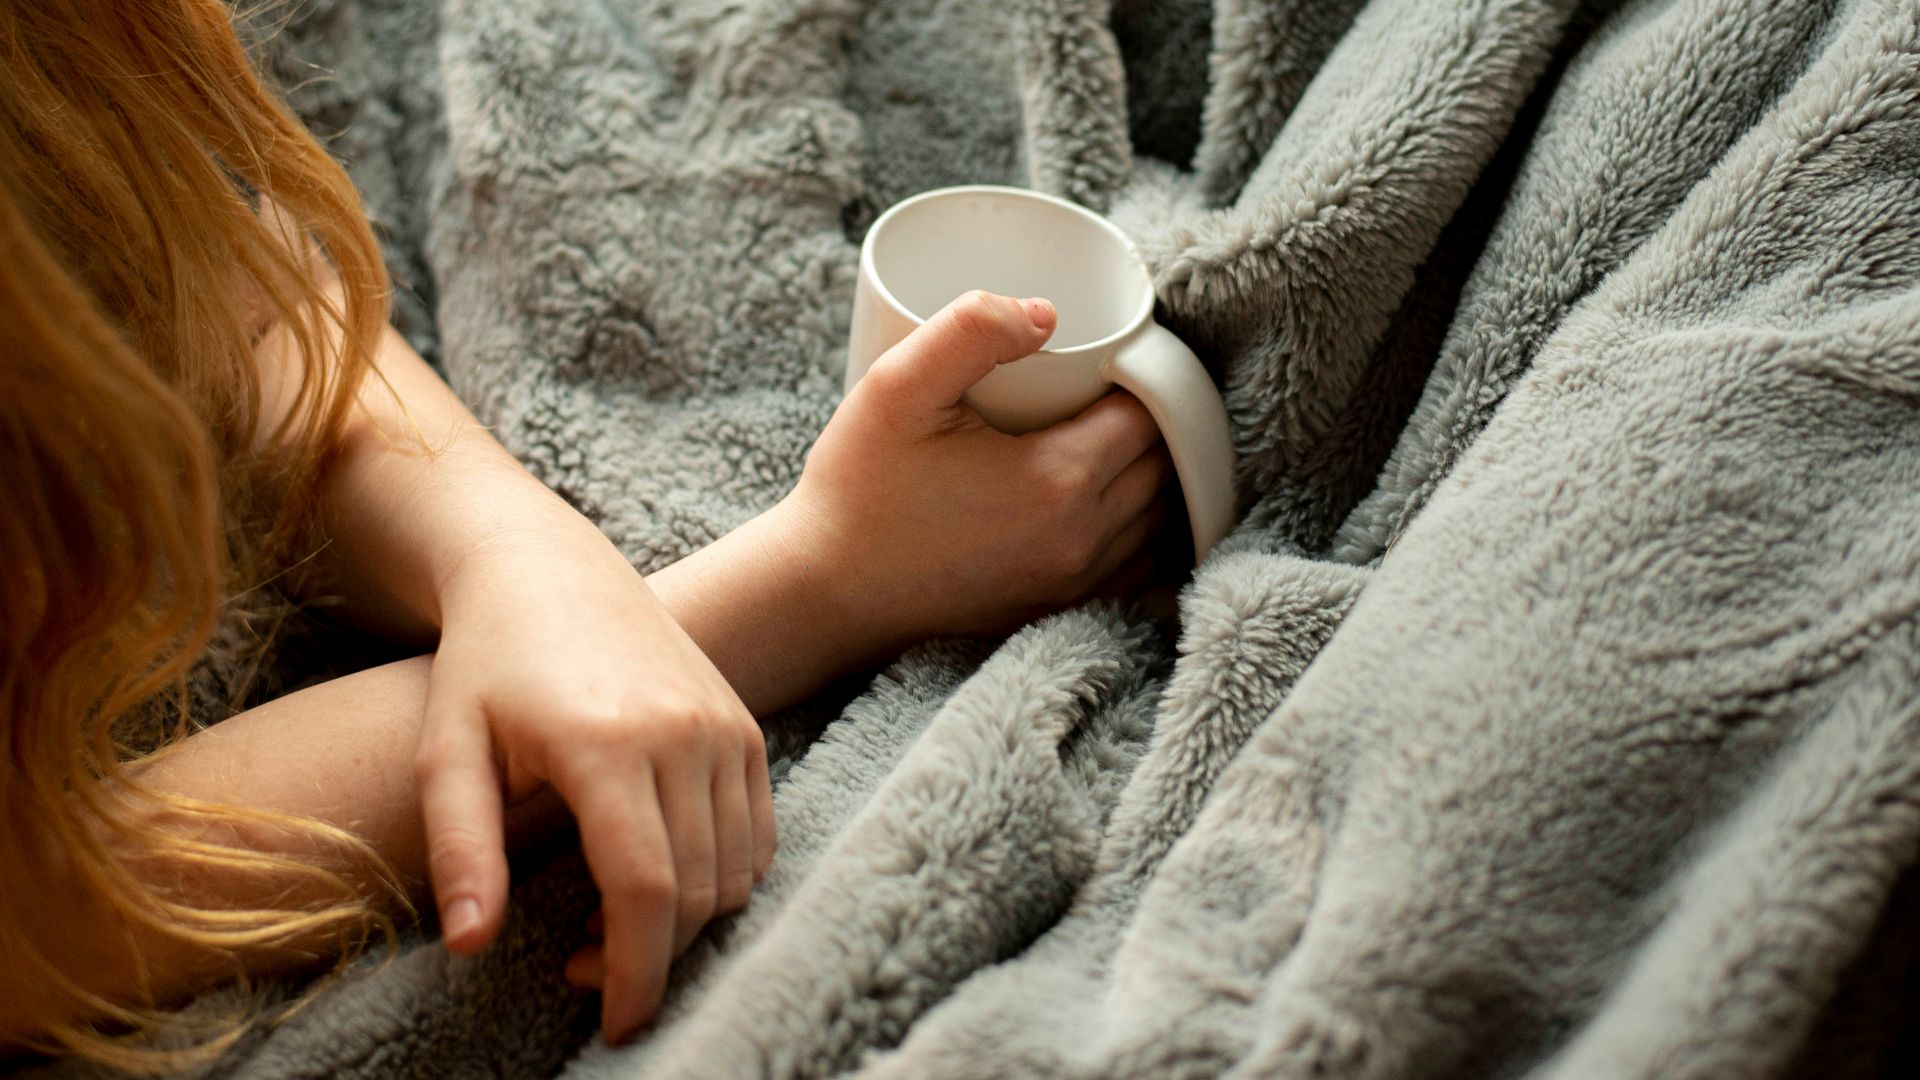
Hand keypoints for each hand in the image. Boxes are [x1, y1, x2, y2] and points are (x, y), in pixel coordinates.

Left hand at [412, 524, 773, 1044]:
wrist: (547, 568)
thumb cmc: (484, 664)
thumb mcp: (446, 752)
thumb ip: (462, 849)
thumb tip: (472, 947)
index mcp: (605, 744)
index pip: (645, 891)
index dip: (634, 975)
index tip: (613, 1024)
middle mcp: (682, 733)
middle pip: (696, 894)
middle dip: (650, 958)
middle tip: (582, 968)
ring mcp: (724, 725)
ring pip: (737, 872)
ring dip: (687, 921)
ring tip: (612, 918)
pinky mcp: (745, 725)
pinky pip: (758, 834)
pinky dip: (723, 876)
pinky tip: (661, 876)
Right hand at [778, 289, 1171, 648]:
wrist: (825, 592)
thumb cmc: (857, 490)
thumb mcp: (896, 388)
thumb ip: (968, 329)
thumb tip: (1046, 312)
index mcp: (1057, 481)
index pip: (1150, 413)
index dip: (1145, 374)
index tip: (1115, 353)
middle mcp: (1082, 540)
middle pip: (1164, 464)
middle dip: (1153, 419)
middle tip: (1113, 383)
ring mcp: (1075, 584)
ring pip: (1160, 517)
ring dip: (1152, 472)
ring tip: (1114, 431)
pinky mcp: (1060, 609)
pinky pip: (1139, 566)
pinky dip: (1143, 528)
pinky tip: (1114, 497)